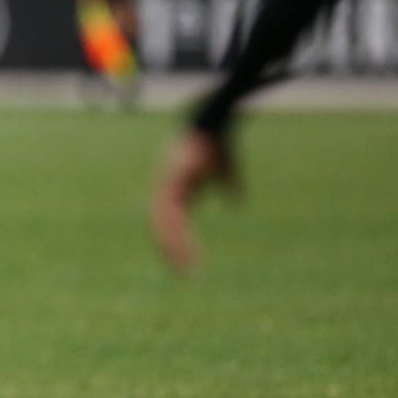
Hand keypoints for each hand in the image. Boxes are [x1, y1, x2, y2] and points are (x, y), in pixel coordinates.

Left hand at [151, 128, 236, 273]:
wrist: (216, 122)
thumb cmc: (220, 144)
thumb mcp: (224, 171)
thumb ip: (226, 186)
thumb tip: (234, 204)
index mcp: (174, 187)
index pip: (168, 221)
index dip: (175, 241)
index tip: (184, 261)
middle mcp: (165, 188)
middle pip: (162, 228)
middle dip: (172, 252)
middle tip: (183, 274)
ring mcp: (165, 185)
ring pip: (165, 226)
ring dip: (176, 250)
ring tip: (186, 269)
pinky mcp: (172, 184)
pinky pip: (172, 215)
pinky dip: (179, 235)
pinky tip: (187, 249)